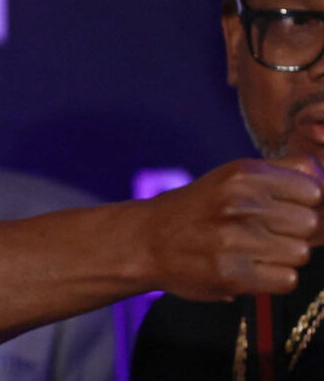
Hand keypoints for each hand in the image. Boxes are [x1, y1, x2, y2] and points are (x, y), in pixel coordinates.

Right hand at [140, 157, 322, 300]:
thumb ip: (282, 174)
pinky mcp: (234, 274)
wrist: (146, 241)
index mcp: (243, 173)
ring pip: (301, 253)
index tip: (283, 209)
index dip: (303, 202)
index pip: (313, 188)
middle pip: (310, 223)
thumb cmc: (198, 209)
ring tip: (253, 251)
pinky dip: (273, 278)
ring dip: (283, 256)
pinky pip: (287, 279)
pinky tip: (250, 268)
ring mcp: (236, 239)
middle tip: (265, 233)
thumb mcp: (232, 178)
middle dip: (294, 231)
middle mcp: (241, 202)